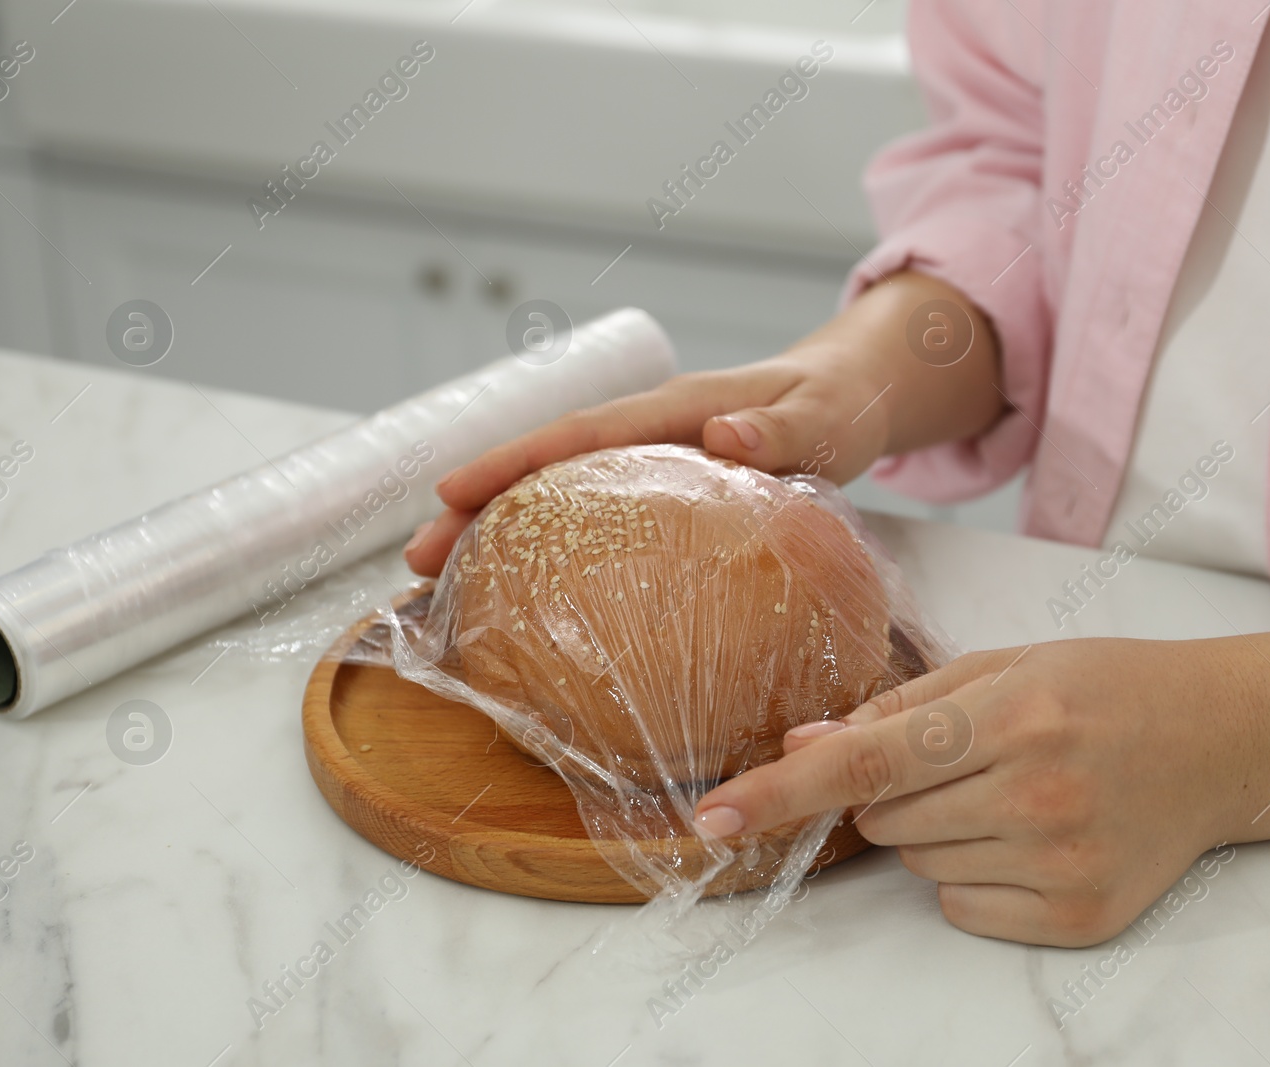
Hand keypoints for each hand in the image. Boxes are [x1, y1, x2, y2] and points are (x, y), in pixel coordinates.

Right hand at [404, 346, 891, 575]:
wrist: (852, 397)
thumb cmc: (840, 408)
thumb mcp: (828, 418)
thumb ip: (785, 430)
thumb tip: (724, 434)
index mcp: (676, 410)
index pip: (580, 434)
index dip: (514, 462)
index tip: (450, 493)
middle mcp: (648, 433)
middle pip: (547, 468)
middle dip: (477, 509)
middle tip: (417, 562)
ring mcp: (648, 463)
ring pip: (558, 496)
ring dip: (499, 534)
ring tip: (440, 585)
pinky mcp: (659, 494)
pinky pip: (591, 519)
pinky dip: (546, 548)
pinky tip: (520, 591)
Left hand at [691, 607, 1269, 945]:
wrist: (1223, 739)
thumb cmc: (1104, 688)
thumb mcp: (1005, 666)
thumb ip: (901, 705)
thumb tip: (804, 743)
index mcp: (1010, 713)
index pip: (867, 762)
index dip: (781, 792)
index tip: (711, 820)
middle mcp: (1035, 791)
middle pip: (882, 819)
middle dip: (894, 791)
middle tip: (966, 757)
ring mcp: (1060, 861)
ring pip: (916, 863)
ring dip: (935, 829)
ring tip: (1011, 788)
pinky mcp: (1080, 915)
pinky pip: (961, 908)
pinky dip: (974, 875)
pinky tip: (1032, 833)